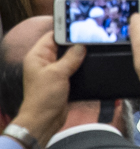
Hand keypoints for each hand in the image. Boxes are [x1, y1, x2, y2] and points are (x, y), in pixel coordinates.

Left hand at [11, 32, 84, 147]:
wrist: (44, 120)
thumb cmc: (44, 98)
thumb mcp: (58, 74)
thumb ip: (70, 58)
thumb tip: (81, 46)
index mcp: (37, 56)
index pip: (51, 37)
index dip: (65, 31)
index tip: (80, 27)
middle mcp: (44, 62)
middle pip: (61, 47)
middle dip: (75, 43)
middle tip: (91, 37)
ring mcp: (53, 72)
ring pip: (69, 58)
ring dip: (79, 56)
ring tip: (93, 49)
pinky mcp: (62, 81)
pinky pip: (72, 69)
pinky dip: (81, 67)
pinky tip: (90, 64)